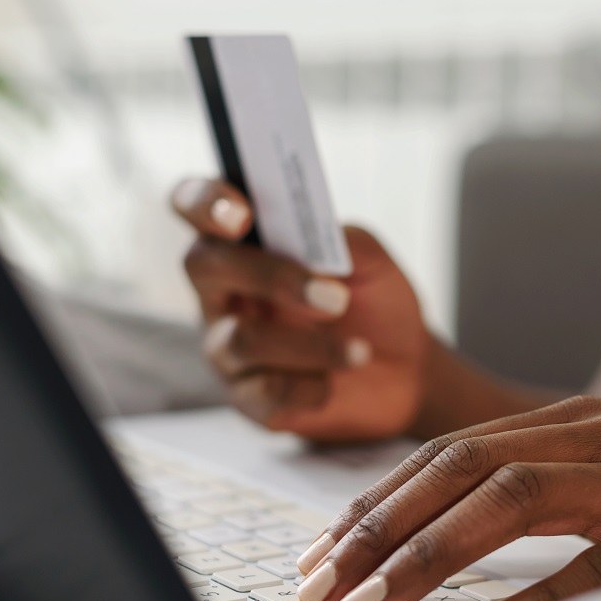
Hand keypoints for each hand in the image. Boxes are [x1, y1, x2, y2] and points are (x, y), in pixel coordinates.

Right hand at [173, 178, 428, 441]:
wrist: (404, 369)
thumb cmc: (373, 302)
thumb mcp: (371, 260)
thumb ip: (343, 240)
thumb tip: (320, 242)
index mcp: (244, 242)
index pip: (195, 206)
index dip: (205, 202)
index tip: (243, 214)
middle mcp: (221, 291)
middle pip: (204, 265)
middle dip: (269, 276)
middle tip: (336, 296)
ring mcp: (227, 347)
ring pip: (242, 339)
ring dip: (312, 345)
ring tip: (361, 351)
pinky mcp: (246, 398)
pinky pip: (266, 390)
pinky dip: (314, 386)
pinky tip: (338, 383)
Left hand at [294, 396, 600, 600]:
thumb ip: (550, 492)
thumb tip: (451, 546)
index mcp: (585, 419)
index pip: (452, 450)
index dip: (376, 499)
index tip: (319, 552)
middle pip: (463, 465)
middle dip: (376, 527)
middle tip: (314, 587)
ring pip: (516, 498)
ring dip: (427, 555)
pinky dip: (540, 597)